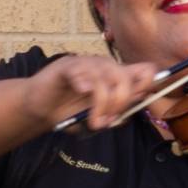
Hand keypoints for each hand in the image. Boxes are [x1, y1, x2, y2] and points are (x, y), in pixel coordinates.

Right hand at [23, 53, 159, 131]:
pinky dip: (84, 83)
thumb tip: (137, 105)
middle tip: (107, 122)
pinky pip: (81, 72)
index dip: (147, 86)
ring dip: (101, 105)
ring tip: (94, 122)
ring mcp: (86, 64)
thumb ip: (119, 111)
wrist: (41, 110)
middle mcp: (105, 66)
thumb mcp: (99, 116)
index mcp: (117, 77)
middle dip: (119, 104)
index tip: (135, 106)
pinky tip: (82, 93)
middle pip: (126, 77)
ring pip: (104, 79)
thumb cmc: (71, 112)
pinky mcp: (67, 66)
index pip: (145, 71)